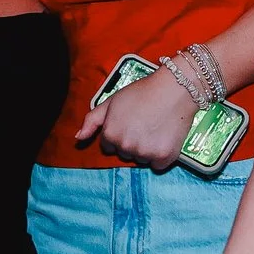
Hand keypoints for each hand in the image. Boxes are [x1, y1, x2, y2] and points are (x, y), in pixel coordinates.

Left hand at [74, 61, 201, 168]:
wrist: (175, 89)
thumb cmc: (142, 92)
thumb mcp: (112, 101)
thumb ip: (92, 120)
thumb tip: (78, 138)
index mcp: (111, 134)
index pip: (109, 146)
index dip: (119, 133)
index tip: (130, 122)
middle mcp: (125, 146)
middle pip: (125, 153)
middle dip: (132, 141)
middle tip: (144, 123)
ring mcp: (144, 153)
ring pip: (141, 159)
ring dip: (146, 149)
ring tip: (155, 128)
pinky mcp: (163, 157)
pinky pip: (158, 165)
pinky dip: (161, 156)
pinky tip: (165, 138)